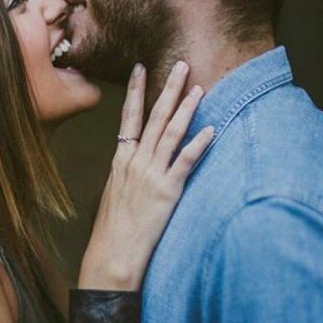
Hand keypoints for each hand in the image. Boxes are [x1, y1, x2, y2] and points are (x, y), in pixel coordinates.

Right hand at [79, 61, 213, 289]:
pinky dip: (198, 144)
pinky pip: (185, 162)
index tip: (140, 68)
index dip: (135, 91)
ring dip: (186, 109)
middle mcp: (135, 161)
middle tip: (181, 65)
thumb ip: (126, 173)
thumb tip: (133, 162)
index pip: (128, 117)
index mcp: (121, 160)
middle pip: (153, 117)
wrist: (111, 257)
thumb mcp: (114, 193)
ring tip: (199, 88)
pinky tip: (211, 130)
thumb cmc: (112, 229)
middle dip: (168, 89)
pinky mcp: (166, 192)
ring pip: (170, 133)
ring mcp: (150, 175)